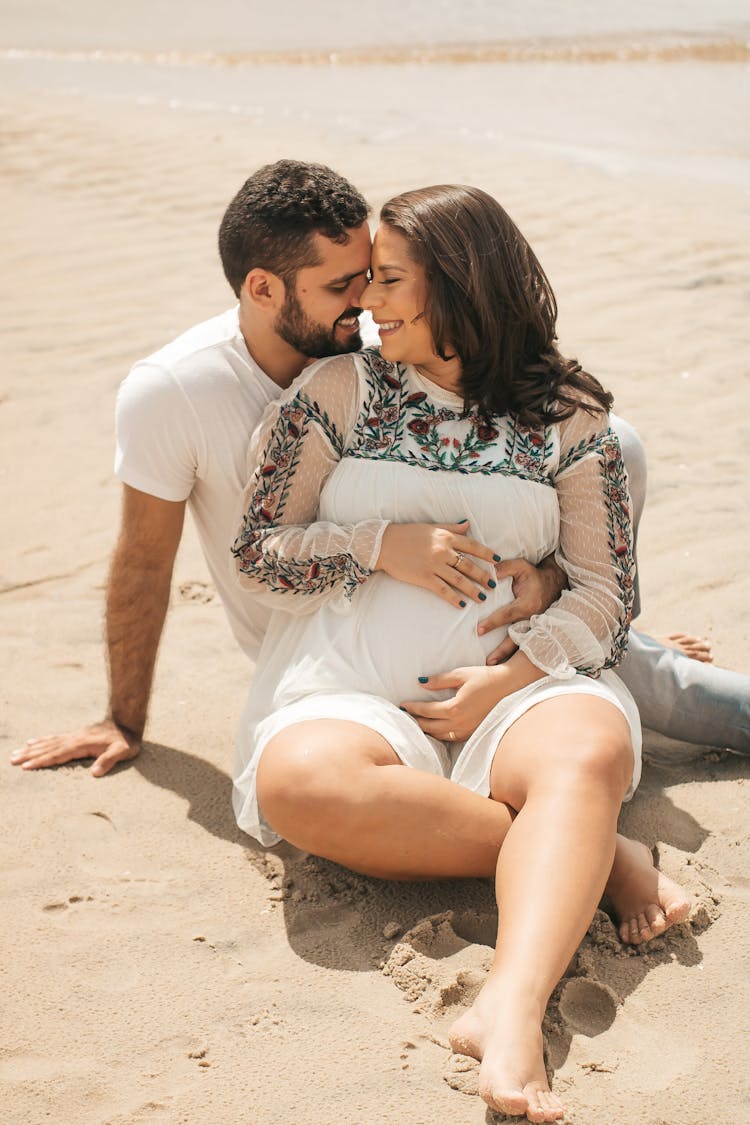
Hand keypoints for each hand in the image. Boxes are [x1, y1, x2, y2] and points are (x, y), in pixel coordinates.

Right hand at [10, 719, 140, 776]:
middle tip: (11, 760)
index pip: (58, 755)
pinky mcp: (75, 735)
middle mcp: (74, 739)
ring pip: (48, 743)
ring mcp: (74, 736)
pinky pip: (54, 738)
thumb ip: (109, 761)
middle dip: (29, 755)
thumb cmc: (126, 740)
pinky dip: (41, 741)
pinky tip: (33, 742)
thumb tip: (94, 773)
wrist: (128, 721)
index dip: (42, 761)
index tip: (26, 767)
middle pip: (48, 748)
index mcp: (82, 745)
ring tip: (16, 753)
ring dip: (31, 749)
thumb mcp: (122, 751)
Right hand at [375, 520, 498, 608]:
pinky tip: (462, 605)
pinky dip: (453, 598)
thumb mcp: (431, 527)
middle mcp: (443, 551)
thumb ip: (451, 527)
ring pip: (459, 580)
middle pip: (468, 566)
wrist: (384, 544)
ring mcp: (434, 566)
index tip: (497, 561)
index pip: (472, 546)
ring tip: (482, 598)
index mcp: (446, 537)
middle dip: (483, 577)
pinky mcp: (424, 578)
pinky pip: (443, 590)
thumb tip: (468, 524)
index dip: (487, 554)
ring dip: (472, 590)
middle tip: (493, 585)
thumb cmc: (407, 534)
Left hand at [401, 653, 545, 741]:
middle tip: (405, 716)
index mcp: (455, 708)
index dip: (413, 708)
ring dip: (427, 730)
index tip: (403, 705)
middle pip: (431, 727)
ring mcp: (468, 730)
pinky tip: (436, 729)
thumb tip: (421, 682)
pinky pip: (453, 737)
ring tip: (417, 724)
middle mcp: (460, 722)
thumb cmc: (485, 677)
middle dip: (416, 721)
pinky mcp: (474, 732)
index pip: (427, 711)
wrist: (510, 686)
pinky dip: (441, 735)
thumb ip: (440, 680)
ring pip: (441, 735)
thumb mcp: (461, 674)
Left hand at [479, 555, 566, 664]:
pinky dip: (514, 657)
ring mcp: (535, 628)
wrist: (555, 584)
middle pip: (515, 638)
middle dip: (502, 650)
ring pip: (520, 646)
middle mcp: (533, 619)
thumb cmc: (533, 575)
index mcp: (528, 604)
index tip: (478, 630)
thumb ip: (504, 568)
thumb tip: (486, 573)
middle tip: (487, 661)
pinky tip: (502, 666)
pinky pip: (524, 646)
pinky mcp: (534, 633)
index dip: (493, 623)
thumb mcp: (521, 566)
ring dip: (507, 657)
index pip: (508, 615)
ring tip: (491, 667)